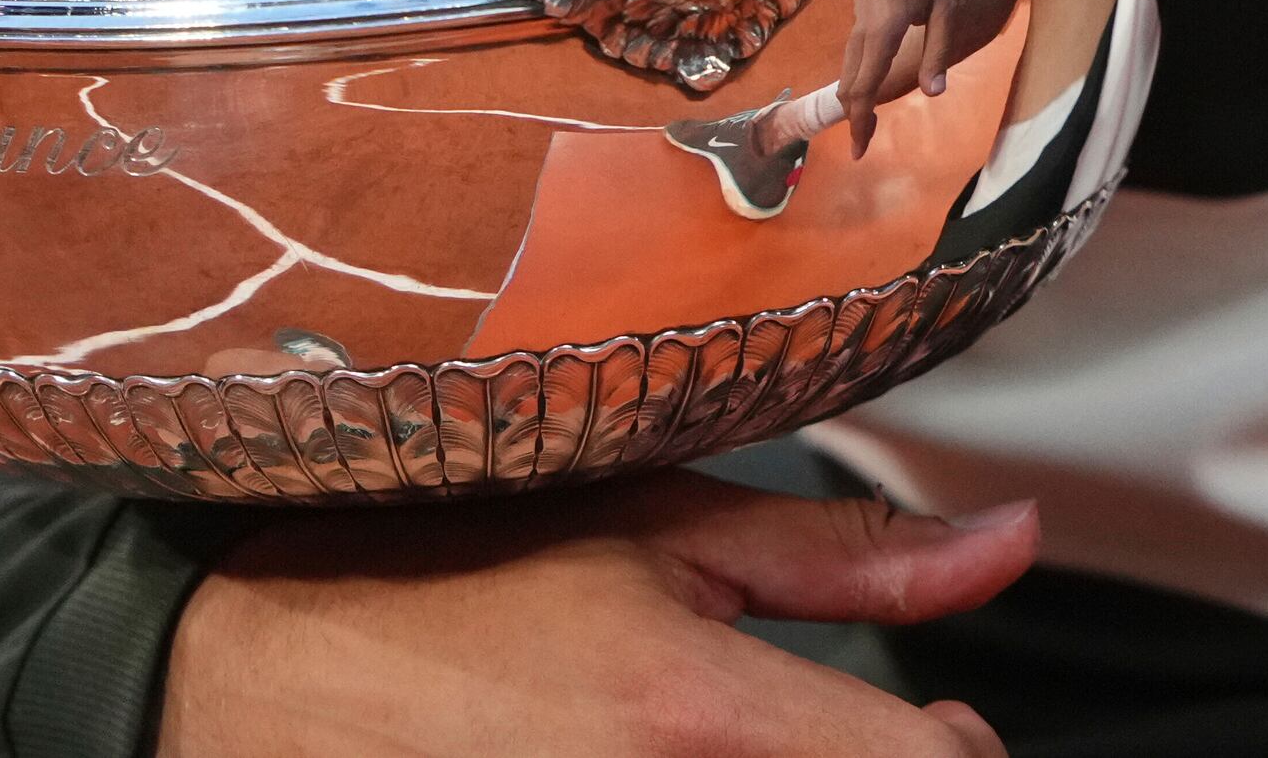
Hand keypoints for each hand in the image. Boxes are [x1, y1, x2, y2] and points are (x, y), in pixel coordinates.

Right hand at [154, 470, 1035, 756]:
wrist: (260, 670)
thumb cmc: (450, 578)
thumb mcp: (654, 531)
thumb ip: (840, 553)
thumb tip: (1007, 542)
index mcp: (698, 712)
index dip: (956, 748)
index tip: (938, 724)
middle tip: (847, 734)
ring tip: (737, 734)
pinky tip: (673, 754)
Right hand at [827, 0, 1038, 157]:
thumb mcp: (948, 1)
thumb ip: (940, 49)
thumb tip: (935, 94)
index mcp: (883, 24)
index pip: (864, 87)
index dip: (860, 122)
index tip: (858, 152)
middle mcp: (863, 19)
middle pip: (850, 77)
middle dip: (855, 112)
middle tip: (862, 142)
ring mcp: (858, 7)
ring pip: (848, 59)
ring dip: (854, 90)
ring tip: (864, 116)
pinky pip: (853, 42)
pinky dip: (857, 67)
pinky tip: (867, 72)